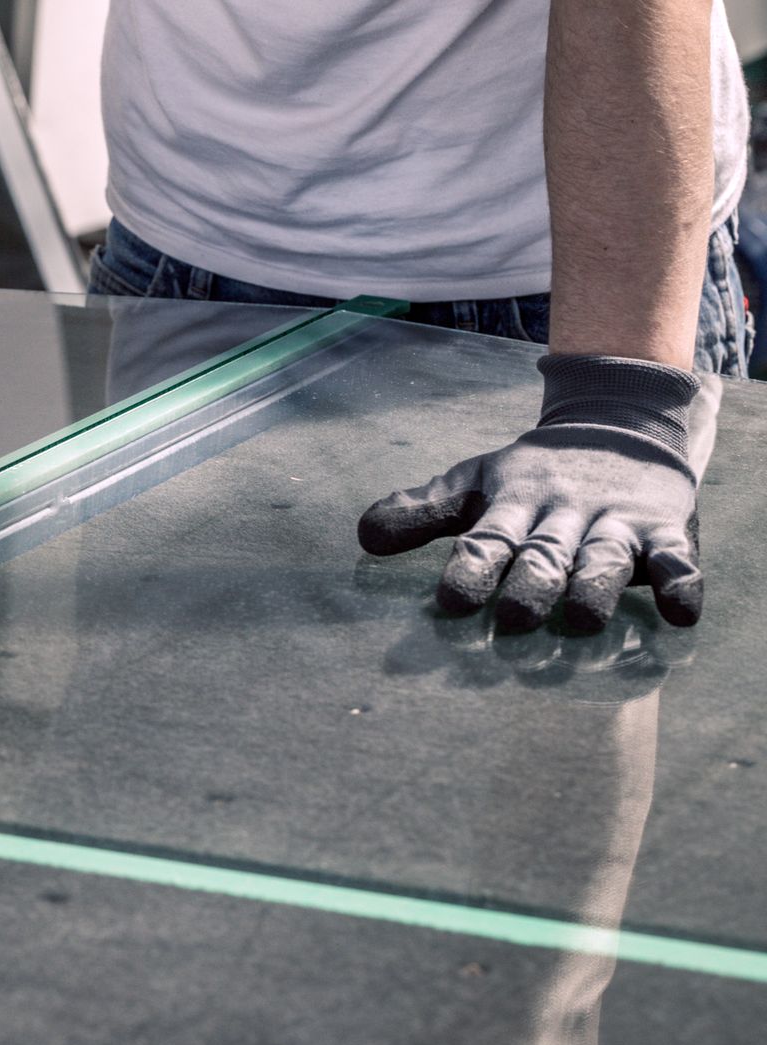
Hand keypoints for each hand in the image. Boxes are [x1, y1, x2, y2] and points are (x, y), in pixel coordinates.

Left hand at [358, 355, 706, 632]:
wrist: (618, 423)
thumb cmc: (533, 475)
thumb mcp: (475, 482)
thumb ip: (422, 510)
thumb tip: (364, 536)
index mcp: (514, 504)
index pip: (488, 538)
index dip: (471, 568)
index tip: (451, 602)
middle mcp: (564, 515)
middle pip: (545, 553)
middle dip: (531, 583)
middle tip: (513, 617)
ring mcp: (615, 523)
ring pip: (605, 558)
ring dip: (596, 586)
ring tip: (585, 618)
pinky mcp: (663, 531)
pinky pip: (675, 558)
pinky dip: (681, 582)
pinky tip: (682, 613)